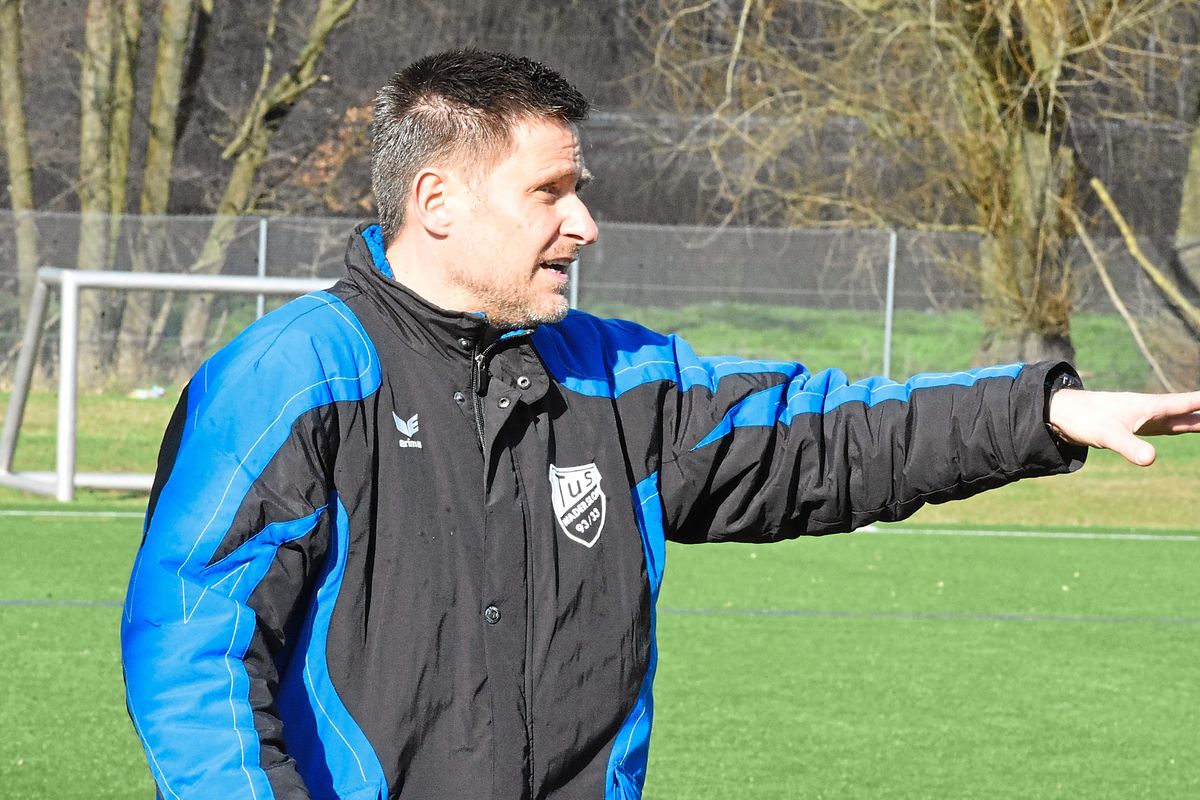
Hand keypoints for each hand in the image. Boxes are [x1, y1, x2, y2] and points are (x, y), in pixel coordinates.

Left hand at [1048, 389, 1199, 465]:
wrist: (1060, 412)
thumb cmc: (1084, 419)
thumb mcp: (1108, 436)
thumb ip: (1130, 447)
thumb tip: (1151, 460)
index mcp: (1150, 407)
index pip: (1187, 404)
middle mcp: (1151, 410)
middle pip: (1189, 412)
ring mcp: (1144, 418)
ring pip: (1180, 419)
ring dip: (1199, 420)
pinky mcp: (1136, 426)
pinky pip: (1167, 425)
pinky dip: (1183, 425)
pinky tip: (1187, 425)